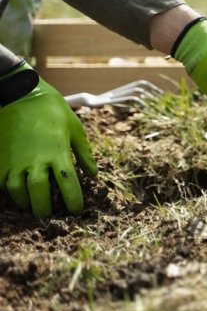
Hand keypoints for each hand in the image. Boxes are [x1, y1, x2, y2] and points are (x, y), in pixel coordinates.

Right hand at [0, 62, 96, 217]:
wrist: (21, 94)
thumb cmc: (53, 110)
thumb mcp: (75, 129)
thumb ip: (84, 154)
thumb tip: (93, 174)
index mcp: (58, 153)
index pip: (68, 185)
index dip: (73, 201)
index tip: (76, 210)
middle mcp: (36, 160)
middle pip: (39, 194)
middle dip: (44, 209)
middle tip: (49, 216)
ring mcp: (15, 160)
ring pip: (17, 191)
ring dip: (25, 202)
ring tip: (32, 206)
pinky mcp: (1, 158)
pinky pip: (1, 182)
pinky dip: (8, 190)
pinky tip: (15, 192)